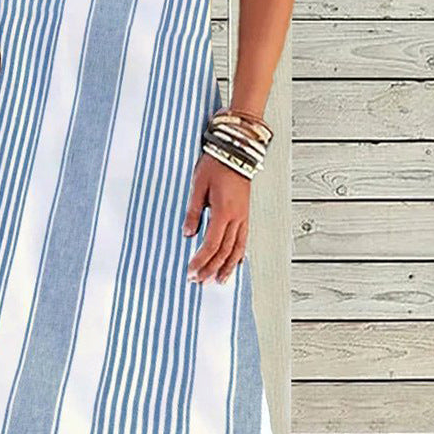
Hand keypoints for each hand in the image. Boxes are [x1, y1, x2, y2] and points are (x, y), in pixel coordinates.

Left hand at [182, 151, 249, 284]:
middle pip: (224, 252)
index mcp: (223, 212)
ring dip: (227, 267)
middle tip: (199, 282)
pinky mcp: (246, 214)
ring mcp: (243, 217)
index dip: (200, 261)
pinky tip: (234, 262)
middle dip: (211, 269)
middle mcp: (236, 218)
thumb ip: (193, 211)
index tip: (191, 272)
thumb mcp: (198, 185)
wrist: (237, 151)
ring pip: (237, 249)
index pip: (211, 244)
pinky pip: (244, 240)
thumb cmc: (216, 164)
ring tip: (219, 281)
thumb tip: (188, 233)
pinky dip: (238, 255)